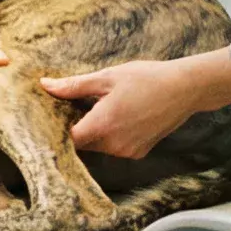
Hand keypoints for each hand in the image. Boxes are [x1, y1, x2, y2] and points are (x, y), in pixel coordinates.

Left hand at [42, 51, 230, 158]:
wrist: (184, 89)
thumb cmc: (146, 78)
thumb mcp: (107, 77)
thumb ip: (73, 85)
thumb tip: (46, 85)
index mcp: (102, 125)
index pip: (67, 140)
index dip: (55, 131)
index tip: (50, 118)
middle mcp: (114, 145)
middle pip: (82, 144)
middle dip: (76, 128)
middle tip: (72, 107)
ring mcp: (128, 152)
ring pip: (98, 146)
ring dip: (94, 132)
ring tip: (99, 108)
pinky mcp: (139, 153)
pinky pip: (114, 148)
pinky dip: (111, 136)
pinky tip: (119, 116)